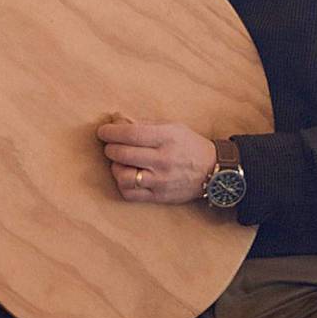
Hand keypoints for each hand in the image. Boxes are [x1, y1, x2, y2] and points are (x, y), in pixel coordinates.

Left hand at [96, 117, 216, 203]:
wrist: (213, 171)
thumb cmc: (189, 145)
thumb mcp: (172, 126)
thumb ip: (144, 124)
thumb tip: (117, 120)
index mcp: (166, 138)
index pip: (131, 133)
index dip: (111, 132)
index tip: (103, 131)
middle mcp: (163, 160)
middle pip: (123, 154)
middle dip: (110, 148)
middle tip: (110, 145)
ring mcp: (161, 180)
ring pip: (124, 176)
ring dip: (115, 167)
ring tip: (119, 162)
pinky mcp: (159, 196)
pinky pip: (130, 194)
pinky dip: (122, 184)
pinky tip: (126, 176)